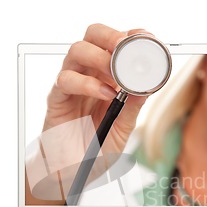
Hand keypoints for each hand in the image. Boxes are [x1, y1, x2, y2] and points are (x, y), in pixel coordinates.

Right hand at [44, 23, 151, 153]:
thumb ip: (133, 105)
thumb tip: (149, 82)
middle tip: (125, 46)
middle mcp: (88, 74)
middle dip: (111, 35)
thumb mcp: (124, 126)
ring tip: (116, 74)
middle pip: (93, 36)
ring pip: (76, 51)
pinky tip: (105, 94)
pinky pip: (66, 80)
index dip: (130, 36)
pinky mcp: (58, 99)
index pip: (115, 44)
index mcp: (106, 76)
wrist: (74, 171)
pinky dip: (88, 84)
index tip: (146, 37)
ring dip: (99, 56)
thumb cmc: (97, 146)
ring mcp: (71, 85)